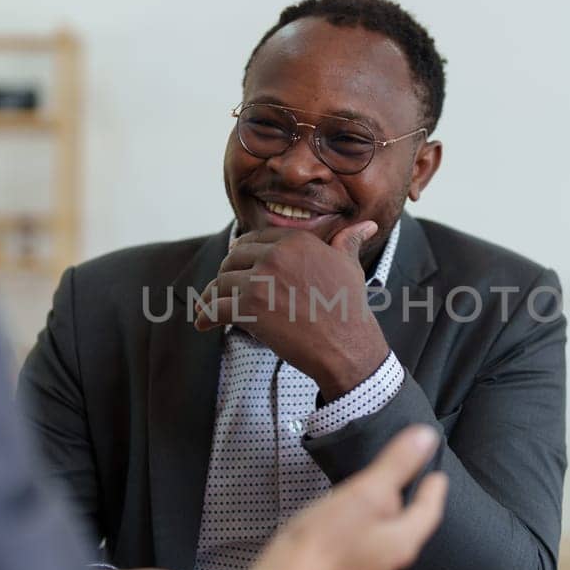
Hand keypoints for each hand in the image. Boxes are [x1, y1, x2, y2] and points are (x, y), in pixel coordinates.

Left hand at [194, 222, 389, 399]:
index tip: (236, 264)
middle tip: (223, 288)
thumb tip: (367, 225)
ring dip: (213, 297)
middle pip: (233, 259)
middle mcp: (274, 255)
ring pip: (222, 283)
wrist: (346, 344)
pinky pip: (215, 308)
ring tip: (209, 308)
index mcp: (295, 241)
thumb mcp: (349, 266)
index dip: (242, 253)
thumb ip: (348, 241)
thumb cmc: (349, 307)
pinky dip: (205, 316)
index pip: (255, 239)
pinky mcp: (249, 308)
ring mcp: (259, 281)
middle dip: (226, 273)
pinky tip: (202, 323)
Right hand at [247, 425, 447, 569]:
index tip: (437, 478)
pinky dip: (355, 542)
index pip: (428, 512)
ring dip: (377, 525)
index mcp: (400, 543)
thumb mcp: (364, 493)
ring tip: (369, 507)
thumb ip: (396, 465)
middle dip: (405, 508)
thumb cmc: (322, 540)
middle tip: (404, 488)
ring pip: (380, 545)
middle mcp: (388, 567)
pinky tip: (341, 534)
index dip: (433, 491)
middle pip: (405, 530)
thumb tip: (425, 438)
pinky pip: (356, 558)